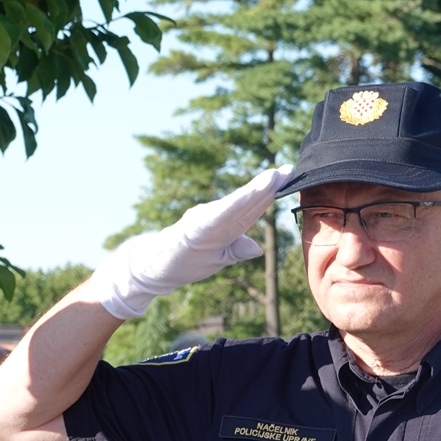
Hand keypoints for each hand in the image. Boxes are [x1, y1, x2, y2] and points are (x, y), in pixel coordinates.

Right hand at [90, 165, 295, 318]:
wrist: (153, 270)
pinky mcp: (194, 230)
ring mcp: (205, 223)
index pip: (251, 210)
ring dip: (255, 192)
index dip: (269, 195)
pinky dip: (234, 205)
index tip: (286, 179)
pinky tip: (248, 196)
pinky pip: (218, 216)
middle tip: (288, 170)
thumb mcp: (216, 259)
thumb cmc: (184, 263)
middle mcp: (216, 221)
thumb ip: (235, 250)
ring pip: (236, 206)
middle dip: (268, 187)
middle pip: (248, 203)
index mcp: (224, 229)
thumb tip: (256, 248)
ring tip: (273, 178)